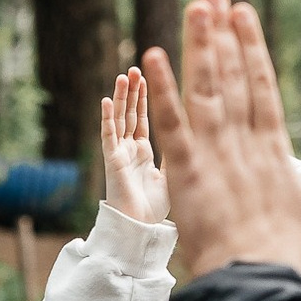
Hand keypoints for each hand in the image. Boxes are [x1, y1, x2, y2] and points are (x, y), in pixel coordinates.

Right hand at [100, 66, 166, 223]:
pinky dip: (107, 119)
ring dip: (121, 98)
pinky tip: (107, 101)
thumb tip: (192, 128)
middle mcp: (130, 151)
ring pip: (119, 120)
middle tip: (135, 68)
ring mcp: (120, 156)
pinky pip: (109, 138)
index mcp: (144, 153)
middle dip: (133, 91)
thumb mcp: (176, 173)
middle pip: (130, 114)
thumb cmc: (156, 210)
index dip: (144, 97)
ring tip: (124, 75)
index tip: (147, 75)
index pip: (143, 118)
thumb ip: (179, 150)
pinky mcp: (114, 164)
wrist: (142, 233)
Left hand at [144, 0, 300, 277]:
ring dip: (199, 46)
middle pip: (233, 77)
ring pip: (206, 89)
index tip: (242, 16)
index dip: (250, 48)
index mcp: (274, 147)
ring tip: (194, 8)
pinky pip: (171, 121)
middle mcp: (246, 141)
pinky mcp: (187, 169)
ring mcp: (216, 153)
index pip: (260, 85)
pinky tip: (151, 56)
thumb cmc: (289, 249)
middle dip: (222, 35)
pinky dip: (162, 88)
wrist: (260, 279)